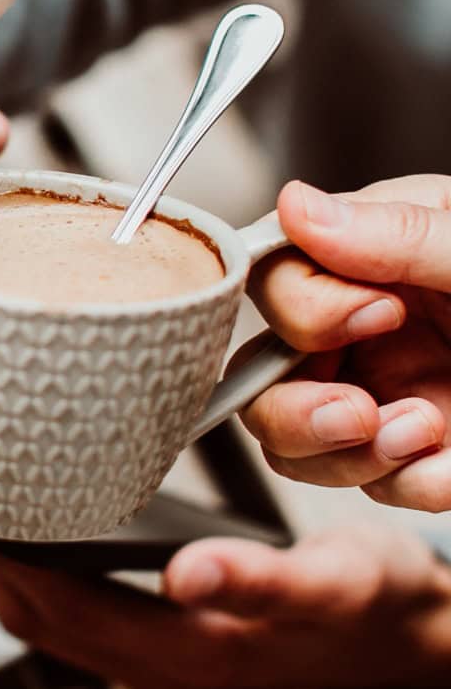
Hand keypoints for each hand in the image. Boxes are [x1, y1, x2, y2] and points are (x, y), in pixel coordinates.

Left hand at [0, 523, 450, 688]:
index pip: (51, 605)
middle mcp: (155, 668)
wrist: (411, 635)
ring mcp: (157, 662)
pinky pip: (75, 612)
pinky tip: (32, 525)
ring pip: (49, 617)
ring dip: (3, 566)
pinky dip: (39, 571)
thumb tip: (184, 573)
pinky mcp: (164, 644)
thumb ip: (258, 580)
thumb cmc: (373, 602)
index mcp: (180, 655)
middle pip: (34, 615)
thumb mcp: (329, 581)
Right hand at [242, 175, 450, 509]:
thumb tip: (297, 205)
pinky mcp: (424, 452)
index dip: (306, 309)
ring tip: (423, 435)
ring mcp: (392, 390)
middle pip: (264, 371)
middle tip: (358, 412)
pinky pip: (373, 483)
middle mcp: (373, 324)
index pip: (279, 278)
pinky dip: (408, 482)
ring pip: (298, 442)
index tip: (375, 315)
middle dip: (298, 406)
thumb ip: (397, 235)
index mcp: (382, 251)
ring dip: (348, 455)